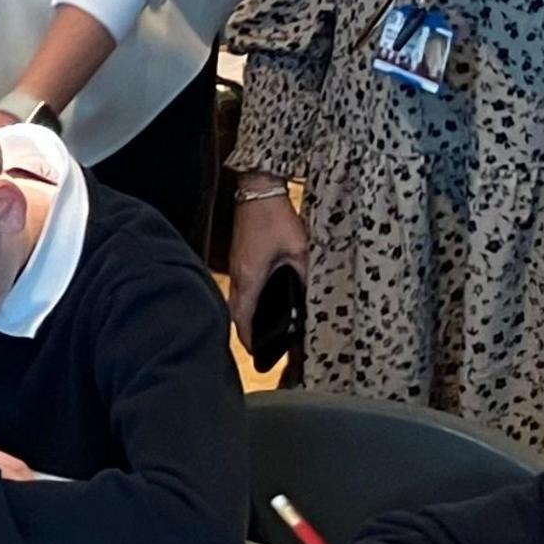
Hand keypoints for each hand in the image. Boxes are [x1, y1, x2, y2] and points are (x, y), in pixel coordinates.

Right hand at [226, 189, 310, 362]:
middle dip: (246, 333)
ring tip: (259, 330)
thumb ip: (303, 275)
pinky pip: (238, 288)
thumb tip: (308, 296)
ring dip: (244, 317)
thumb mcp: (299, 248)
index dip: (250, 339)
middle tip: (260, 347)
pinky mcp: (238, 258)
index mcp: (250, 276)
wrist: (258, 190)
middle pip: (236, 314)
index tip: (259, 354)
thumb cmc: (275, 217)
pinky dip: (245, 302)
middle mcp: (238, 275)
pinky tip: (258, 302)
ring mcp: (236, 266)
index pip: (244, 318)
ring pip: (235, 301)